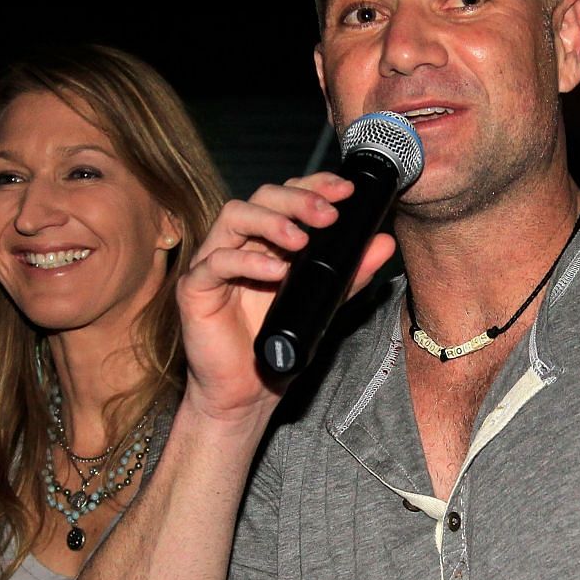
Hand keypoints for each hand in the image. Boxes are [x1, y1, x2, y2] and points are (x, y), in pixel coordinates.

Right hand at [177, 174, 395, 421]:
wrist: (247, 393)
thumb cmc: (280, 343)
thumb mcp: (325, 303)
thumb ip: (352, 273)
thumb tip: (384, 243)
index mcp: (266, 239)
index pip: (286, 196)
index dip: (313, 186)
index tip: (345, 191)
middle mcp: (238, 243)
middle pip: (260, 198)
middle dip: (297, 199)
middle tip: (327, 214)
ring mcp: (213, 262)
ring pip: (233, 217)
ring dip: (271, 222)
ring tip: (301, 240)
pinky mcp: (195, 288)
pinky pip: (215, 263)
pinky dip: (246, 261)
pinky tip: (275, 271)